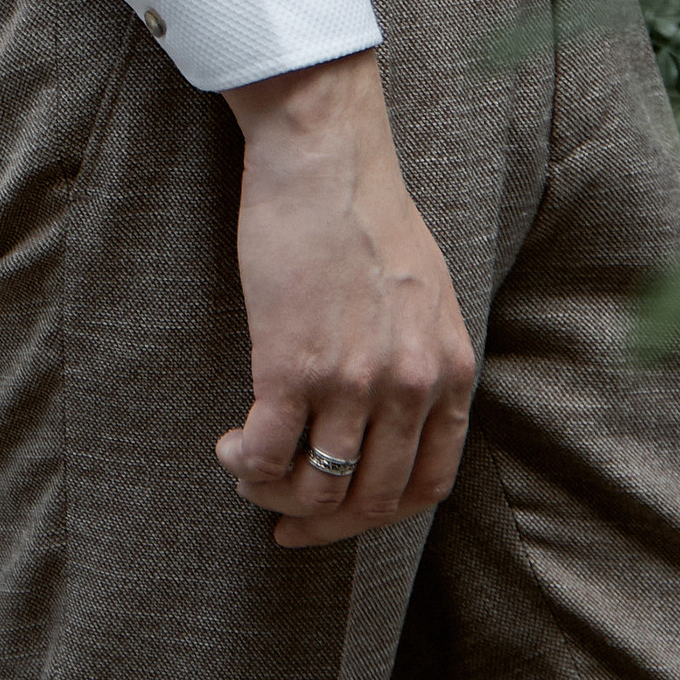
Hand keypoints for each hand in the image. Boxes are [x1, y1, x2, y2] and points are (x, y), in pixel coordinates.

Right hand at [214, 51, 475, 547]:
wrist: (325, 157)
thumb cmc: (365, 212)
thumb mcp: (427, 295)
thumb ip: (423, 357)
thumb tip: (397, 414)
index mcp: (449, 371)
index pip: (427, 486)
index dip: (377, 517)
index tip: (337, 515)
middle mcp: (410, 387)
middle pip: (370, 499)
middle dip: (322, 522)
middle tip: (281, 515)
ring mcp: (353, 382)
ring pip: (317, 488)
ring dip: (274, 493)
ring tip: (248, 469)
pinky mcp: (293, 366)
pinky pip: (268, 453)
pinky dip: (245, 464)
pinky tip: (230, 446)